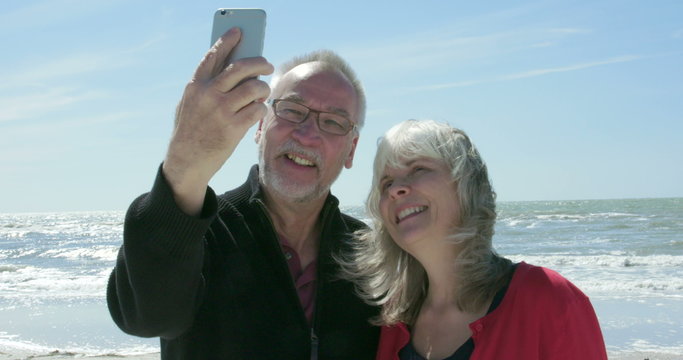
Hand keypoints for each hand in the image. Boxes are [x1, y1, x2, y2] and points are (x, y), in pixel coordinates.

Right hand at [163, 27, 273, 215]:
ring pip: (254, 88)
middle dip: (259, 63)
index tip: (239, 31)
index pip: (213, 56)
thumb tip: (235, 70)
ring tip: (263, 92)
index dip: (227, 41)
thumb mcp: (190, 104)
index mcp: (195, 86)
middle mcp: (208, 95)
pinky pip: (258, 110)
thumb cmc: (192, 130)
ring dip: (263, 88)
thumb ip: (207, 87)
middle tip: (267, 65)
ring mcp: (221, 111)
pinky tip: (259, 111)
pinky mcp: (233, 128)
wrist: (186, 161)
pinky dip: (261, 109)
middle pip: (241, 68)